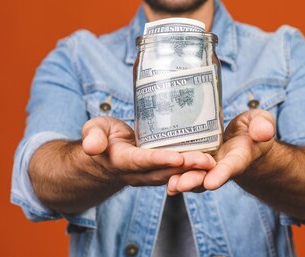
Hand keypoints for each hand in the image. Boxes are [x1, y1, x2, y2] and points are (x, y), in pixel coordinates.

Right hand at [82, 116, 215, 187]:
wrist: (104, 158)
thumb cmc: (100, 137)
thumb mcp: (93, 130)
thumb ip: (92, 136)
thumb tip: (92, 147)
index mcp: (121, 160)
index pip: (142, 161)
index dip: (159, 160)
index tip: (177, 157)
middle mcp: (138, 172)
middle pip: (164, 171)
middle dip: (185, 167)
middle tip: (206, 160)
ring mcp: (150, 174)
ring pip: (173, 174)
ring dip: (193, 171)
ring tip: (212, 162)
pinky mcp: (160, 170)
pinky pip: (177, 172)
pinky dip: (192, 169)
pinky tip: (210, 161)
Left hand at [167, 109, 275, 194]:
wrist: (244, 141)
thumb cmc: (253, 129)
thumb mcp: (261, 122)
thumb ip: (263, 126)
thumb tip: (263, 131)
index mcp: (239, 157)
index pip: (230, 167)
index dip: (221, 174)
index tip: (212, 182)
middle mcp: (221, 166)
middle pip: (207, 177)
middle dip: (193, 181)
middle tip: (179, 184)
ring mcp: (207, 167)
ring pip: (193, 176)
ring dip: (181, 180)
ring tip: (169, 184)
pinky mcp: (195, 162)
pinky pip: (183, 170)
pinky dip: (173, 174)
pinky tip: (160, 176)